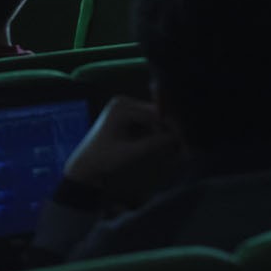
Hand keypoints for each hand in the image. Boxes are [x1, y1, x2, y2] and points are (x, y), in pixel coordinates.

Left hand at [62, 96, 179, 187]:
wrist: (85, 167)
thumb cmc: (103, 160)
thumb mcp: (130, 153)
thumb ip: (154, 143)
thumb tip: (178, 137)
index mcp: (121, 106)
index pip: (156, 113)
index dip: (172, 127)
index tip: (185, 142)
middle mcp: (124, 102)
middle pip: (157, 114)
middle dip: (170, 131)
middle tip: (184, 150)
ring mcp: (126, 109)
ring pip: (155, 120)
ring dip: (165, 135)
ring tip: (177, 151)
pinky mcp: (128, 118)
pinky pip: (149, 124)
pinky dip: (156, 136)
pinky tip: (164, 148)